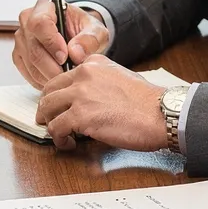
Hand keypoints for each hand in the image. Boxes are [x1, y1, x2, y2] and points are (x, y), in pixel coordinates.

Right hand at [12, 0, 109, 87]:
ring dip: (49, 75)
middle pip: (33, 47)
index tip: (65, 56)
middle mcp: (27, 21)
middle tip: (69, 74)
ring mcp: (21, 39)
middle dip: (52, 66)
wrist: (78, 37)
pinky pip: (27, 72)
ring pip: (30, 62)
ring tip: (65, 77)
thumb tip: (75, 53)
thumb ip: (90, 39)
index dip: (51, 42)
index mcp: (45, 7)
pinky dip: (42, 80)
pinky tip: (56, 79)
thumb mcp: (96, 30)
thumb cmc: (84, 30)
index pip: (40, 22)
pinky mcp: (19, 55)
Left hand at [35, 55, 166, 149]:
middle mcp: (83, 75)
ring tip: (60, 135)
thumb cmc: (147, 102)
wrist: (161, 113)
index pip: (61, 78)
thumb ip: (99, 80)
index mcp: (93, 64)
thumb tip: (88, 96)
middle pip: (49, 92)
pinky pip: (56, 128)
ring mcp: (80, 94)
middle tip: (49, 120)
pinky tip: (68, 144)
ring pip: (47, 109)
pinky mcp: (80, 116)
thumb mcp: (120, 76)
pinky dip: (59, 139)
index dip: (57, 95)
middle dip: (46, 109)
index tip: (59, 106)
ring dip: (50, 125)